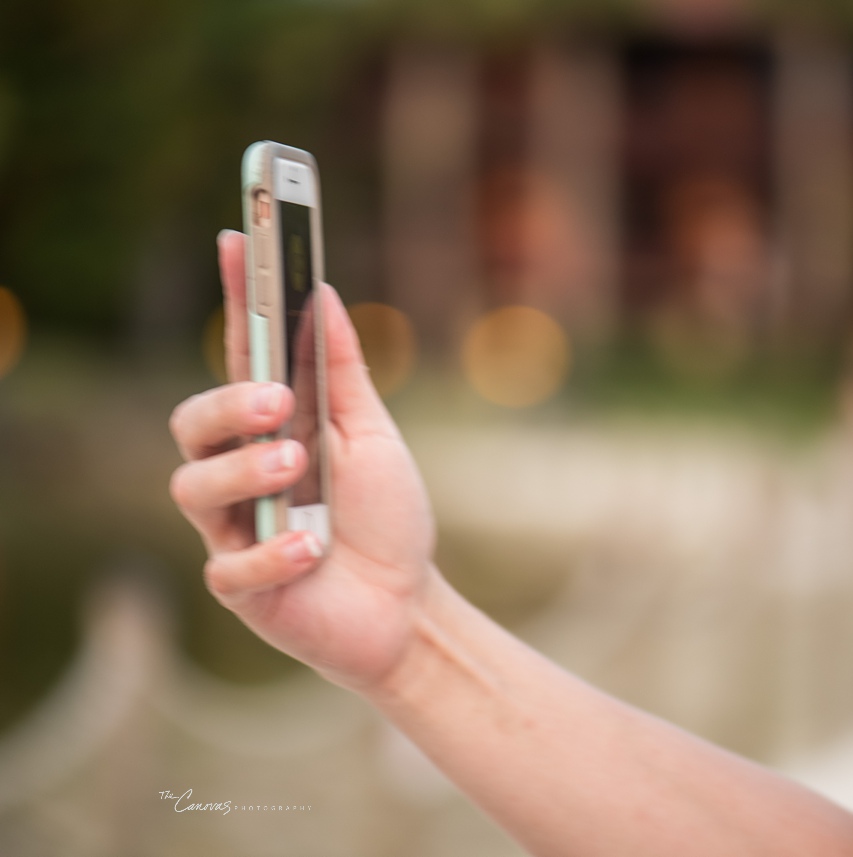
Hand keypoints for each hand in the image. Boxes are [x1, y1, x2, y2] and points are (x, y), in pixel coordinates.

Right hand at [169, 230, 435, 691]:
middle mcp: (242, 473)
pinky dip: (273, 553)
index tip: (237, 239)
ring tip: (298, 469)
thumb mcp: (373, 437)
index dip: (237, 298)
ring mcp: (235, 529)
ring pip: (193, 487)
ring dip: (246, 472)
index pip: (243, 356)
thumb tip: (325, 294)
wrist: (408, 606)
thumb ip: (344, 374)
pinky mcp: (242, 587)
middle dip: (227, 405)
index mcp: (274, 429)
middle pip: (191, 422)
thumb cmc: (387, 518)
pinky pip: (229, 568)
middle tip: (277, 402)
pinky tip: (313, 549)